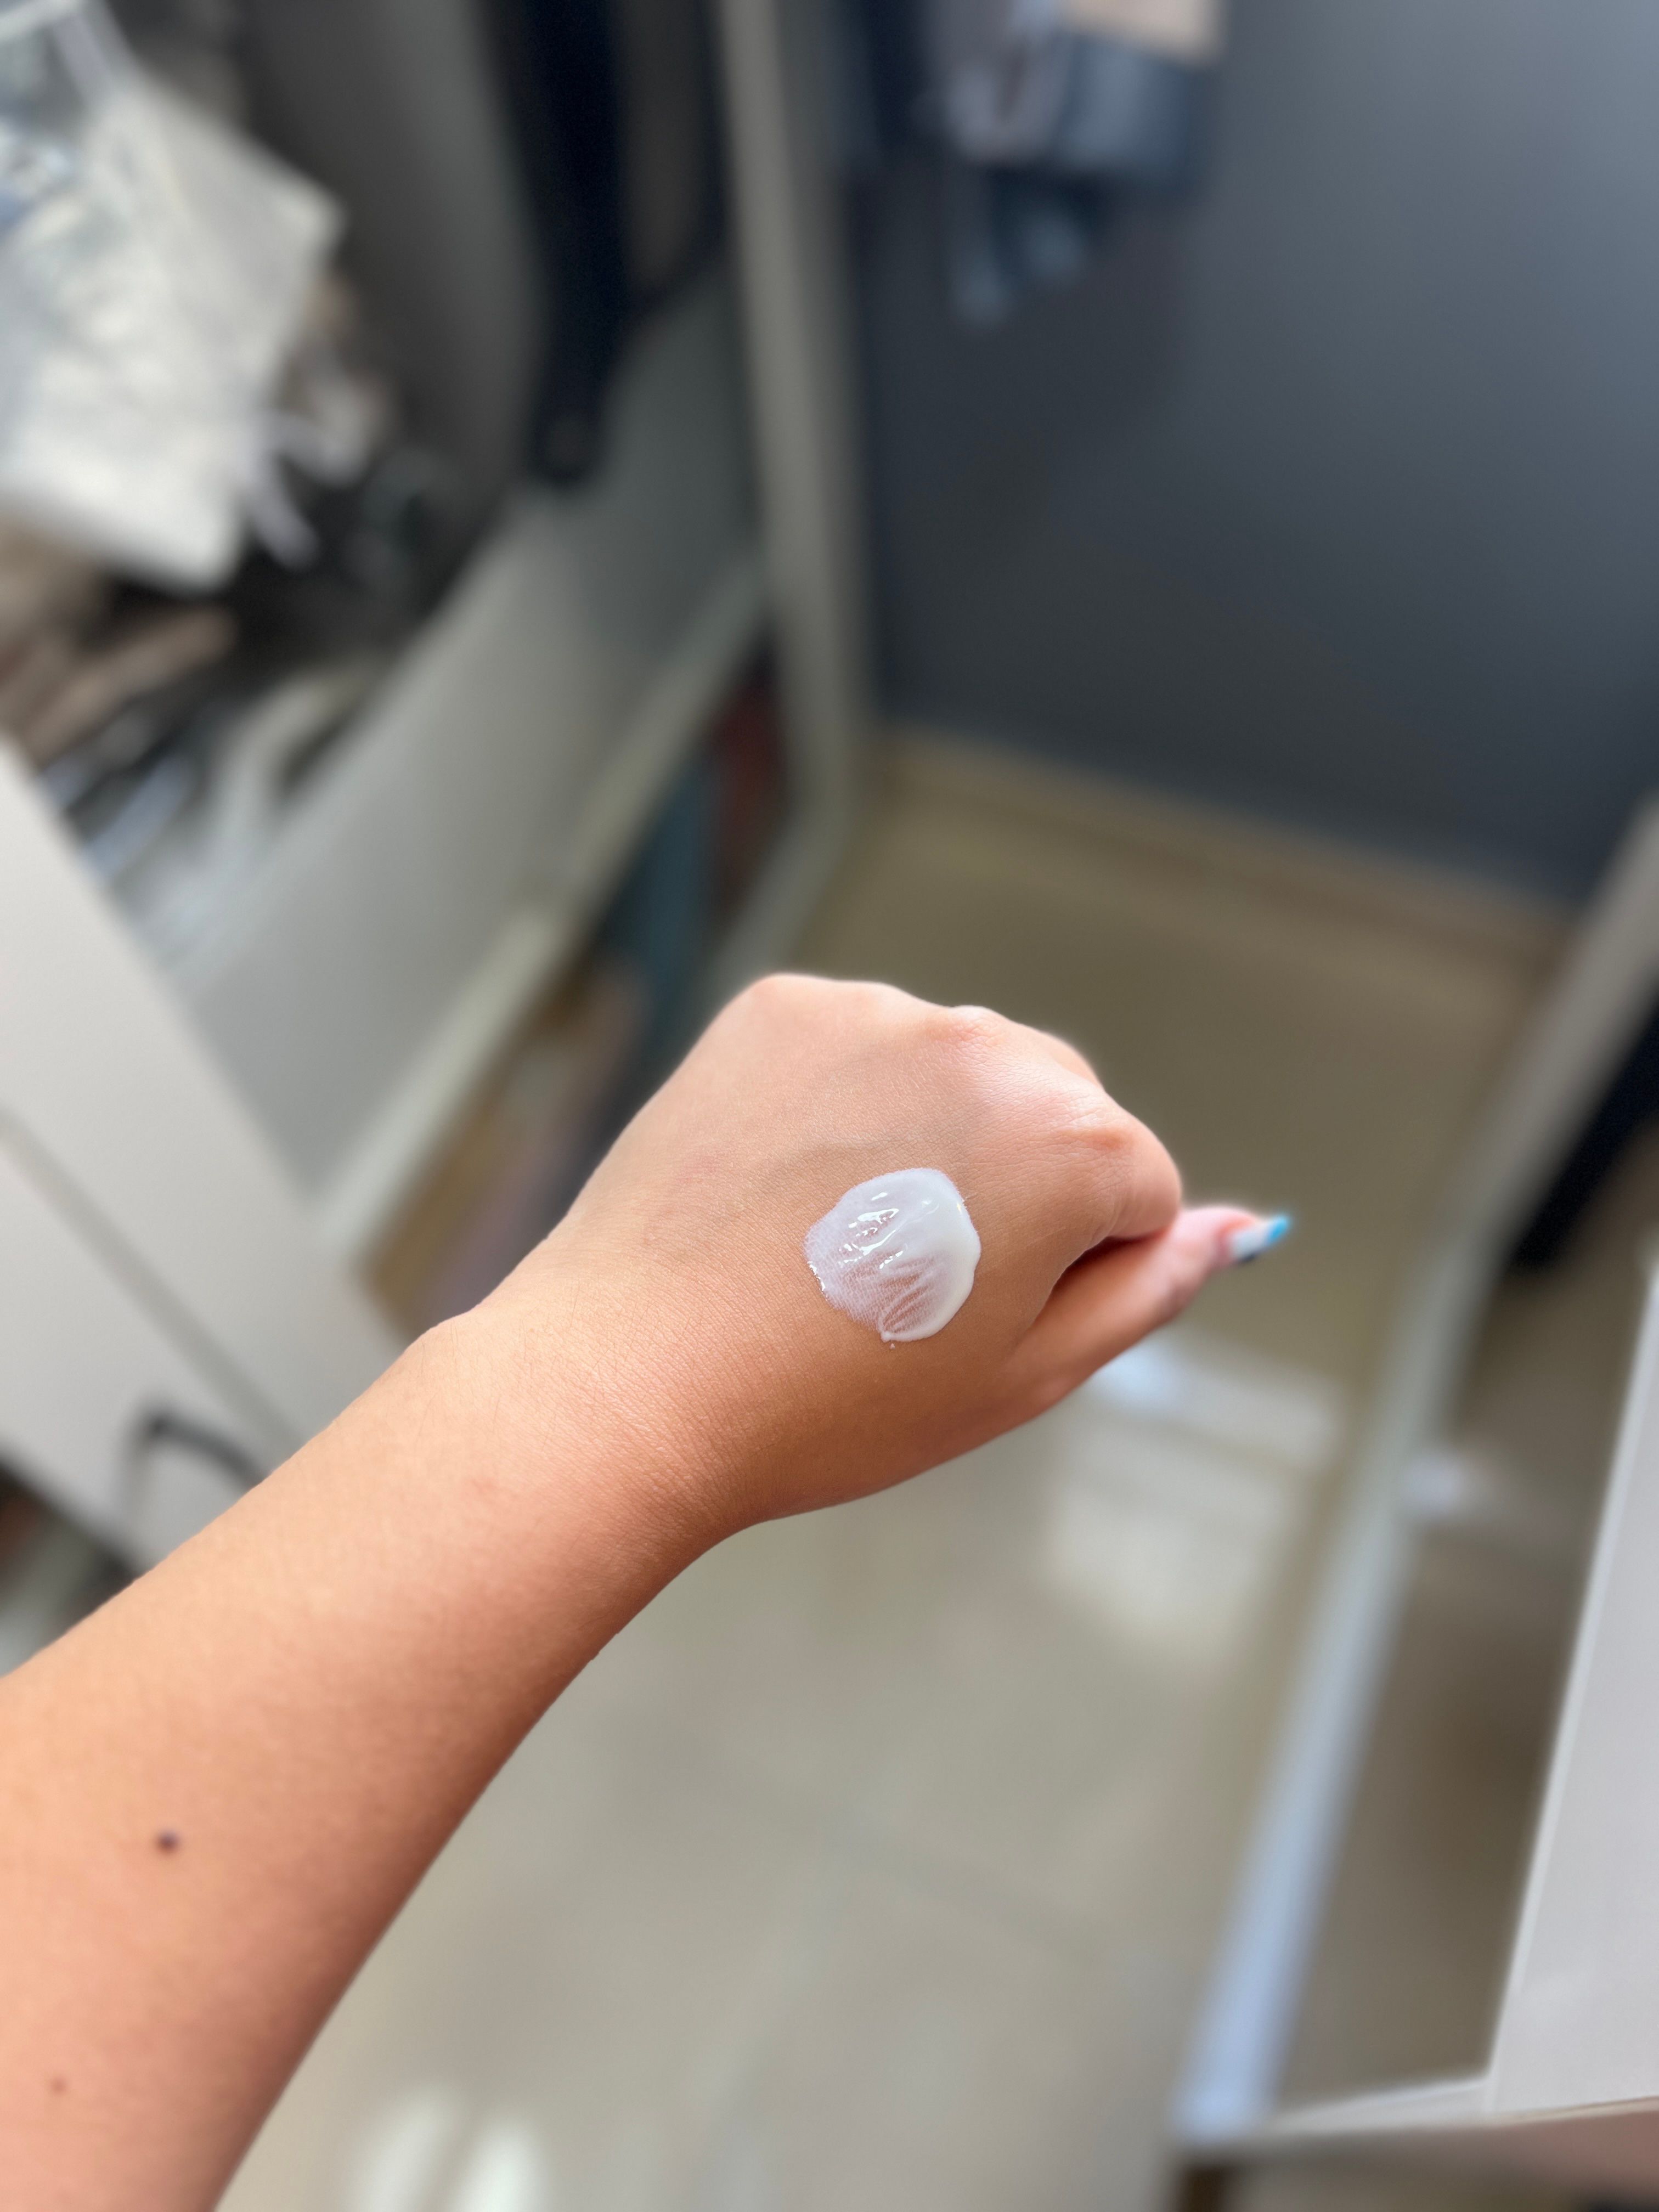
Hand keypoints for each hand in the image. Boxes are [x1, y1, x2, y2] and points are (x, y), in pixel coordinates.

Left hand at [475, 975, 1266, 1543]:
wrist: (633, 1376)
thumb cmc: (833, 1401)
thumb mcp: (1023, 1375)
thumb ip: (1146, 1289)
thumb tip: (1233, 1228)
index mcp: (1074, 1139)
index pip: (1135, 1189)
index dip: (1067, 1271)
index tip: (976, 1320)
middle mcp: (988, 1046)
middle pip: (1056, 1111)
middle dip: (1013, 1186)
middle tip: (906, 1288)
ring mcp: (877, 1015)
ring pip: (955, 1072)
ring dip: (929, 1138)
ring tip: (835, 1242)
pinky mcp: (781, 1007)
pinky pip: (858, 1048)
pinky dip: (842, 1103)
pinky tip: (783, 1187)